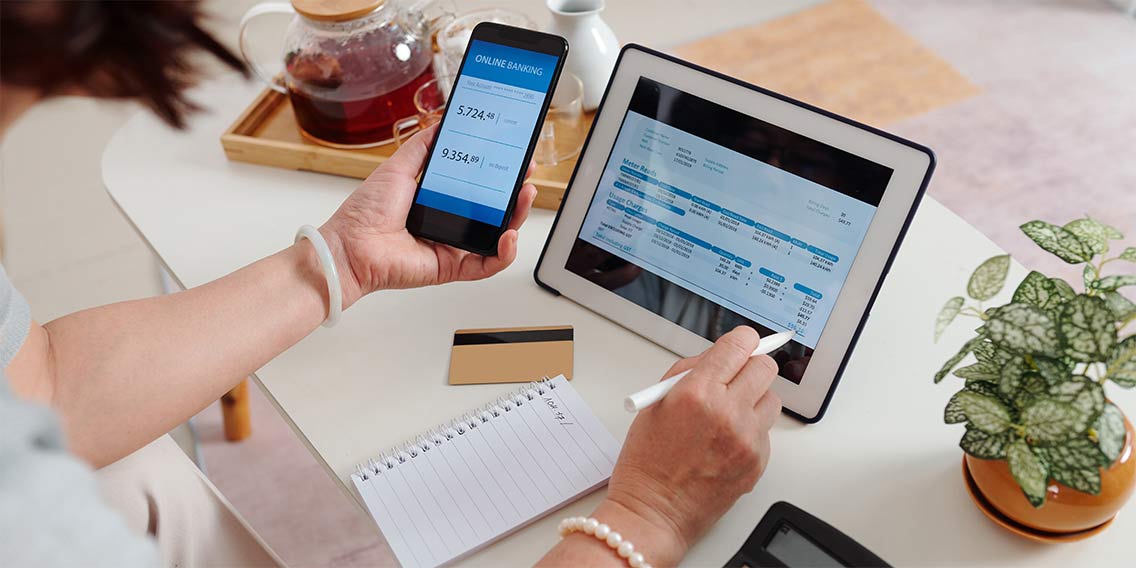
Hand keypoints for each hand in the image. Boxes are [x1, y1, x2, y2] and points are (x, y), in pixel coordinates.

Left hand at [319, 125, 537, 306]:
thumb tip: (441, 123)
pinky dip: (503, 253)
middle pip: (495, 210)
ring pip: (497, 236)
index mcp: (439, 200)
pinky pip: (487, 265)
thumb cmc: (366, 212)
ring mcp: (454, 247)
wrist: (351, 246)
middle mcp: (450, 223)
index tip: (513, 157)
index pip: (479, 186)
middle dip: (516, 192)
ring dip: (517, 218)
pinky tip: (508, 236)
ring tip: (524, 196)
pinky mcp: (452, 268)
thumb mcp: (399, 166)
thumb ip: (422, 146)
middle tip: (526, 174)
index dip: (499, 174)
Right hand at [601, 327, 781, 564]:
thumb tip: (719, 356)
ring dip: (754, 399)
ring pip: (771, 399)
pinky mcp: (757, 462)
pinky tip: (725, 442)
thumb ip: (689, 372)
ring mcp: (746, 439)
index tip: (740, 344)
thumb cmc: (647, 461)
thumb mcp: (655, 402)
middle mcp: (727, 412)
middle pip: (765, 367)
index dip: (741, 341)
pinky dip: (751, 431)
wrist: (654, 512)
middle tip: (736, 376)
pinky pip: (766, 431)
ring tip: (728, 414)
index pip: (739, 345)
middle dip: (750, 366)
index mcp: (697, 392)